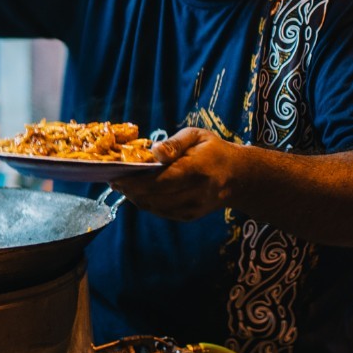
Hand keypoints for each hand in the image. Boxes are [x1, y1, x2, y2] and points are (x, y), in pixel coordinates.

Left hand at [118, 127, 248, 222]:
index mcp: (198, 170)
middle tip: (114, 180)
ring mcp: (193, 208)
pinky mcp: (190, 216)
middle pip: (154, 196)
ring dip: (135, 197)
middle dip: (130, 190)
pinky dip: (146, 202)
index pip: (161, 180)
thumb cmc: (213, 150)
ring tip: (122, 185)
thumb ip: (174, 144)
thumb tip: (153, 152)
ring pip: (154, 207)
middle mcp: (196, 193)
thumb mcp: (196, 136)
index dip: (136, 181)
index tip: (116, 176)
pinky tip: (138, 192)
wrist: (238, 177)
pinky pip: (160, 211)